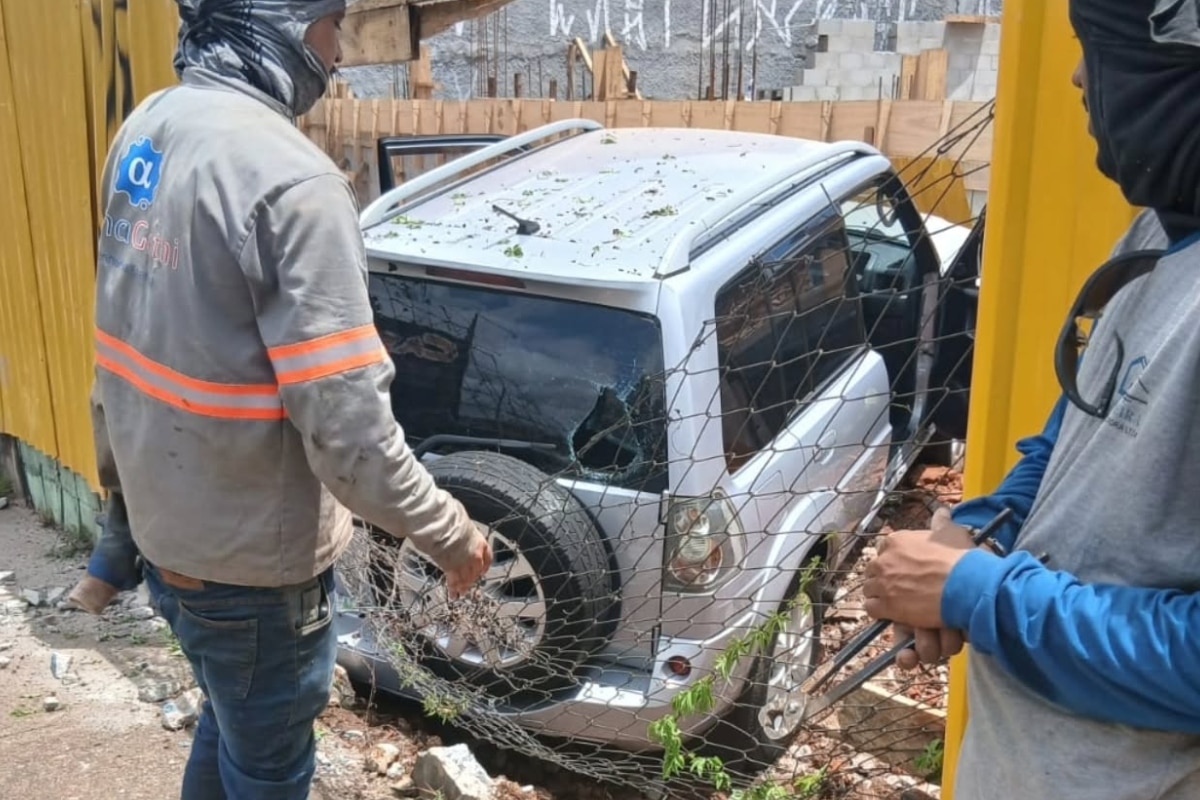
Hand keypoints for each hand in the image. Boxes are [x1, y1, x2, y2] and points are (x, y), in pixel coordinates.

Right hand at [443, 521, 492, 598]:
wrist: (447, 528)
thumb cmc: (455, 523)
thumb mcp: (466, 528)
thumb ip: (466, 536)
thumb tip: (462, 535)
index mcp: (481, 545)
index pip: (487, 559)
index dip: (485, 568)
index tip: (482, 572)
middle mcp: (475, 557)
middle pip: (476, 572)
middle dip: (472, 580)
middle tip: (469, 586)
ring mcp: (464, 564)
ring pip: (465, 579)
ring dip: (463, 587)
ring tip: (460, 592)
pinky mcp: (452, 569)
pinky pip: (454, 581)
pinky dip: (453, 588)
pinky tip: (453, 593)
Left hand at [883, 507, 976, 667]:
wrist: (966, 586)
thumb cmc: (960, 559)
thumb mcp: (952, 533)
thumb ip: (942, 523)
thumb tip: (942, 512)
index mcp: (896, 541)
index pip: (883, 549)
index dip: (892, 559)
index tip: (902, 567)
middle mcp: (885, 561)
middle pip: (873, 570)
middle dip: (882, 577)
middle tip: (896, 585)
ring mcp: (884, 584)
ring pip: (870, 590)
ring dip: (879, 595)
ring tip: (894, 601)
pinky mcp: (887, 606)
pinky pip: (872, 608)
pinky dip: (879, 611)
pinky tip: (890, 613)